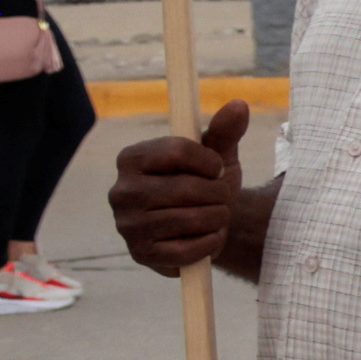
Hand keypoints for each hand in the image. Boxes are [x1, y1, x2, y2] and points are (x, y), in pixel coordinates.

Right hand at [109, 98, 252, 273]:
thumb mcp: (217, 154)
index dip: (210, 162)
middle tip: (220, 197)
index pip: (179, 151)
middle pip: (188, 188)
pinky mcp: (141, 254)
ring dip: (218, 218)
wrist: (204, 224)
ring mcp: (127, 225)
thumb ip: (225, 130)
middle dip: (219, 194)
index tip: (215, 169)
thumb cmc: (205, 183)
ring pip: (193, 219)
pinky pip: (190, 250)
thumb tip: (239, 105)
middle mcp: (121, 191)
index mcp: (132, 158)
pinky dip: (210, 243)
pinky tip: (207, 237)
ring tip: (215, 216)